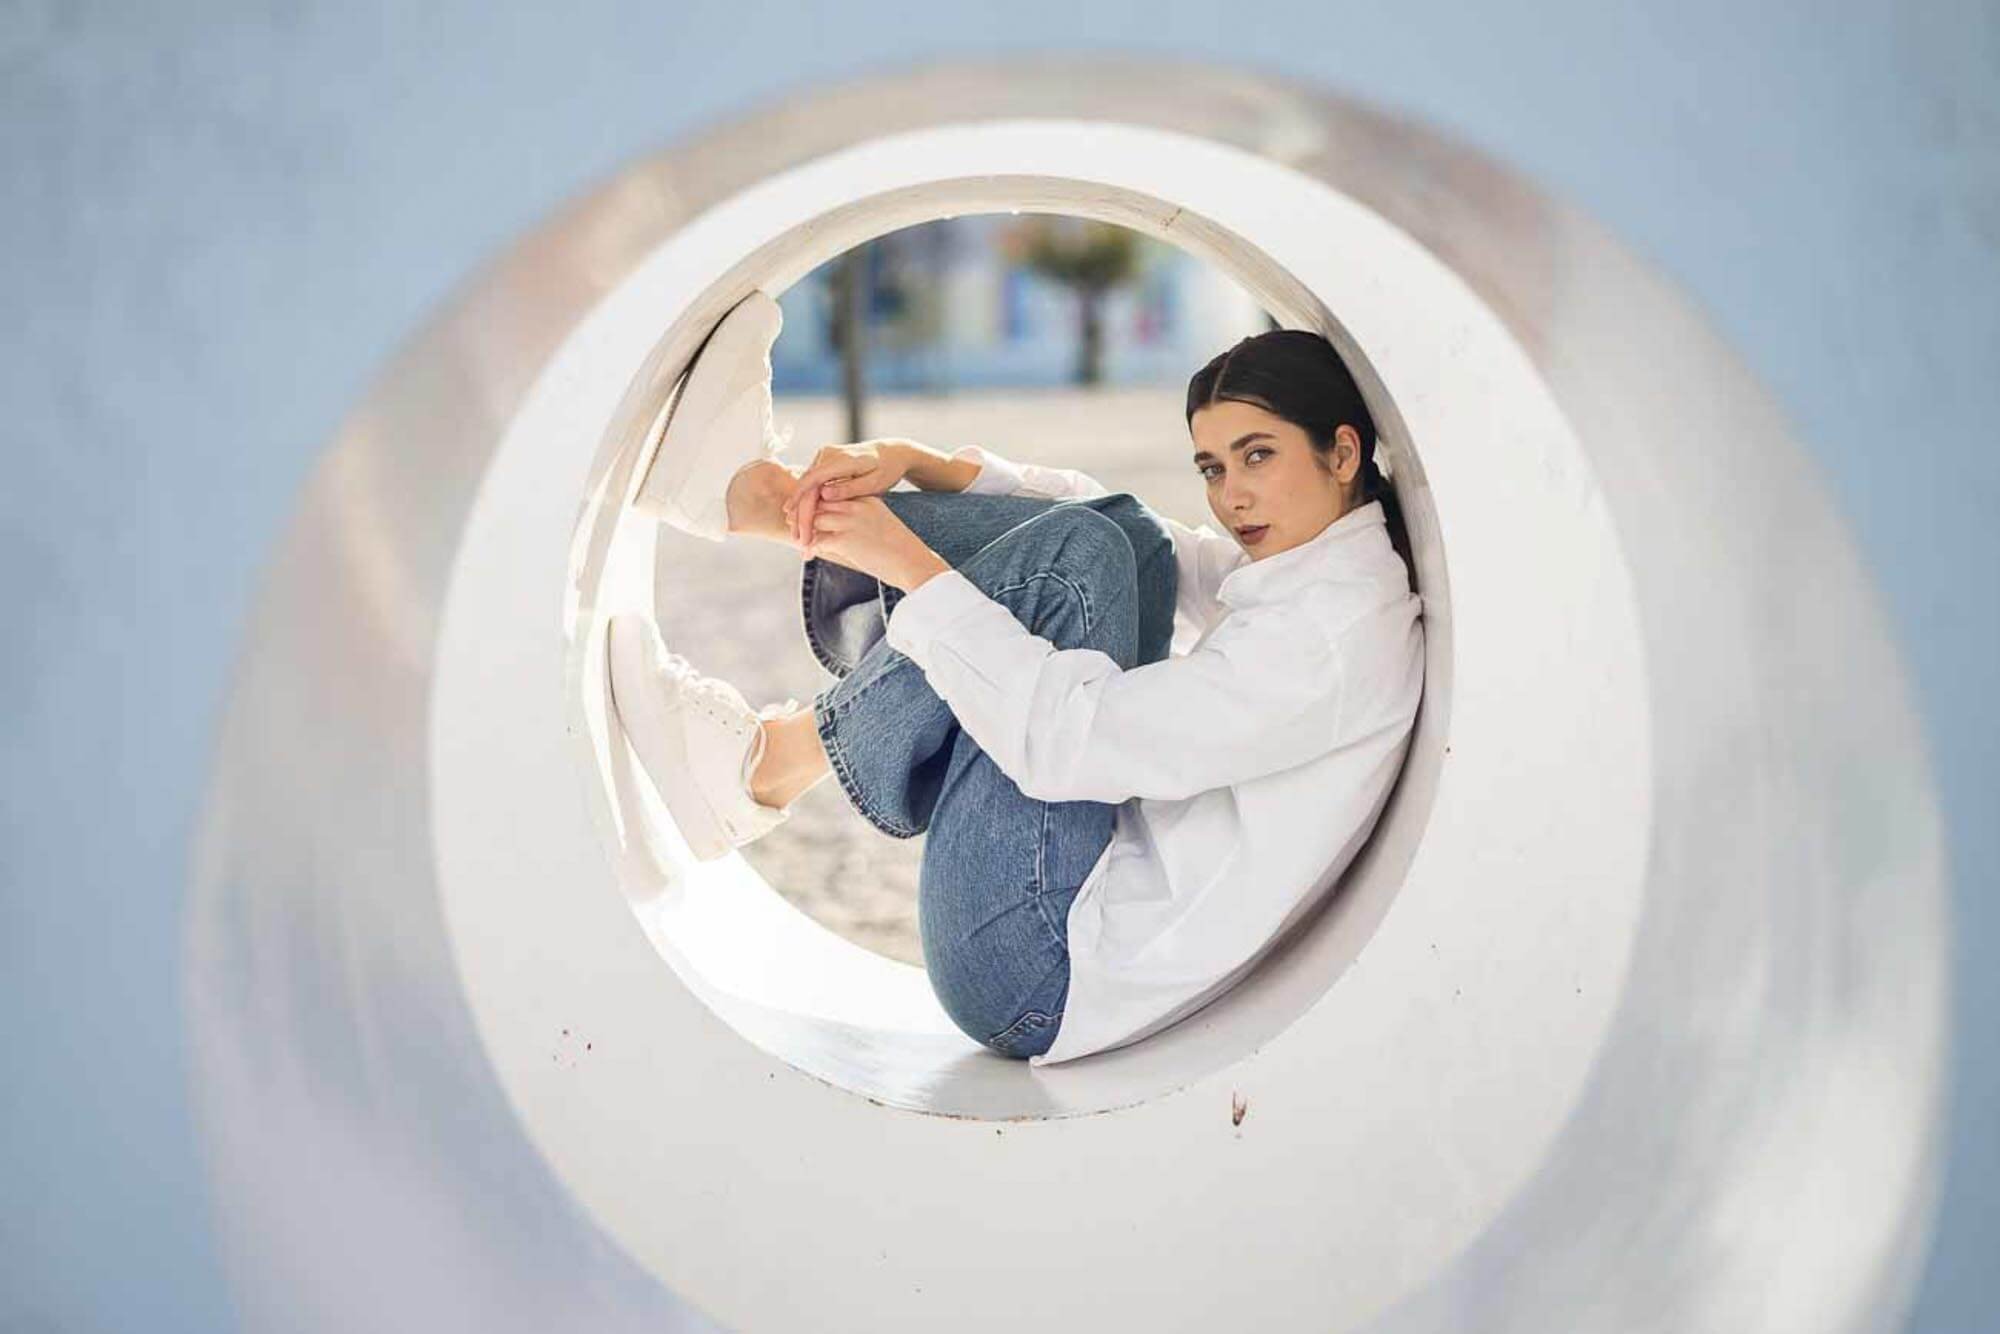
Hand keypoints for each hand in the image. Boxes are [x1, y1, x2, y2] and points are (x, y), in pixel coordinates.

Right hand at [782, 441, 911, 547]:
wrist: (891, 453)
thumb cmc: (887, 469)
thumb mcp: (873, 482)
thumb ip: (849, 488)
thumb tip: (823, 495)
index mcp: (840, 458)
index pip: (812, 482)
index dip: (802, 507)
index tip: (800, 529)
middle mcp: (827, 454)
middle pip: (805, 487)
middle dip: (800, 515)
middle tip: (800, 541)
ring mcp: (823, 457)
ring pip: (806, 488)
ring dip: (802, 513)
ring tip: (801, 538)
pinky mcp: (824, 464)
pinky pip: (812, 486)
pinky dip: (809, 506)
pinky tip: (808, 525)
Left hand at [801, 495, 946, 590]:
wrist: (913, 564)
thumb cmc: (898, 549)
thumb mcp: (879, 524)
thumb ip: (858, 519)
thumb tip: (836, 528)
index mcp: (865, 498)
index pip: (831, 492)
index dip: (816, 502)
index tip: (806, 513)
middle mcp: (856, 505)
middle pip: (818, 502)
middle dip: (803, 514)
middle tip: (793, 526)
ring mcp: (850, 521)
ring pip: (814, 519)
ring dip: (803, 531)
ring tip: (800, 542)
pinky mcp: (845, 540)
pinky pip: (817, 540)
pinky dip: (809, 548)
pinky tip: (808, 555)